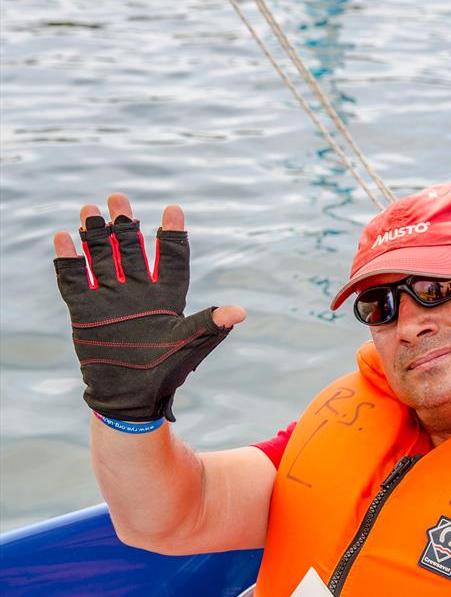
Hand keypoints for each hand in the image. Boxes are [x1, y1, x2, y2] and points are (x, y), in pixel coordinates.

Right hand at [53, 194, 245, 422]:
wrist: (130, 399)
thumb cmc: (166, 373)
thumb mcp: (190, 345)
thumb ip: (211, 324)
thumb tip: (241, 311)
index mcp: (165, 297)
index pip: (171, 258)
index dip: (172, 234)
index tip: (173, 209)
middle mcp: (137, 292)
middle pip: (130, 248)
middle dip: (124, 223)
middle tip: (118, 197)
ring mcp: (110, 299)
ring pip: (101, 257)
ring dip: (95, 234)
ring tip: (89, 210)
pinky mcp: (85, 311)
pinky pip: (74, 280)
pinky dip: (69, 260)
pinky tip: (63, 237)